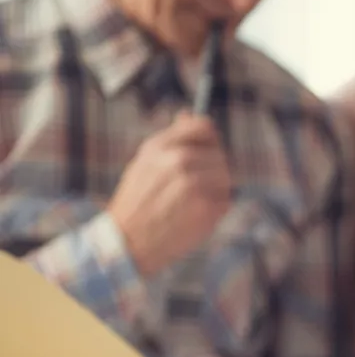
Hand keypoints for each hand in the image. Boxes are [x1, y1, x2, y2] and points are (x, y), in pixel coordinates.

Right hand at [108, 112, 230, 275]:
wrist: (128, 242)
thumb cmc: (136, 202)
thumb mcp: (144, 162)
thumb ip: (170, 139)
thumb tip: (188, 114)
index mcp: (161, 146)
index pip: (203, 128)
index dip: (210, 139)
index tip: (208, 149)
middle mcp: (179, 161)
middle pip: (218, 154)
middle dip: (213, 168)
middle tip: (196, 186)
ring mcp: (196, 185)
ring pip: (225, 177)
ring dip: (216, 188)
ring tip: (194, 202)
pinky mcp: (208, 208)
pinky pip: (225, 200)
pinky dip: (216, 208)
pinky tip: (196, 215)